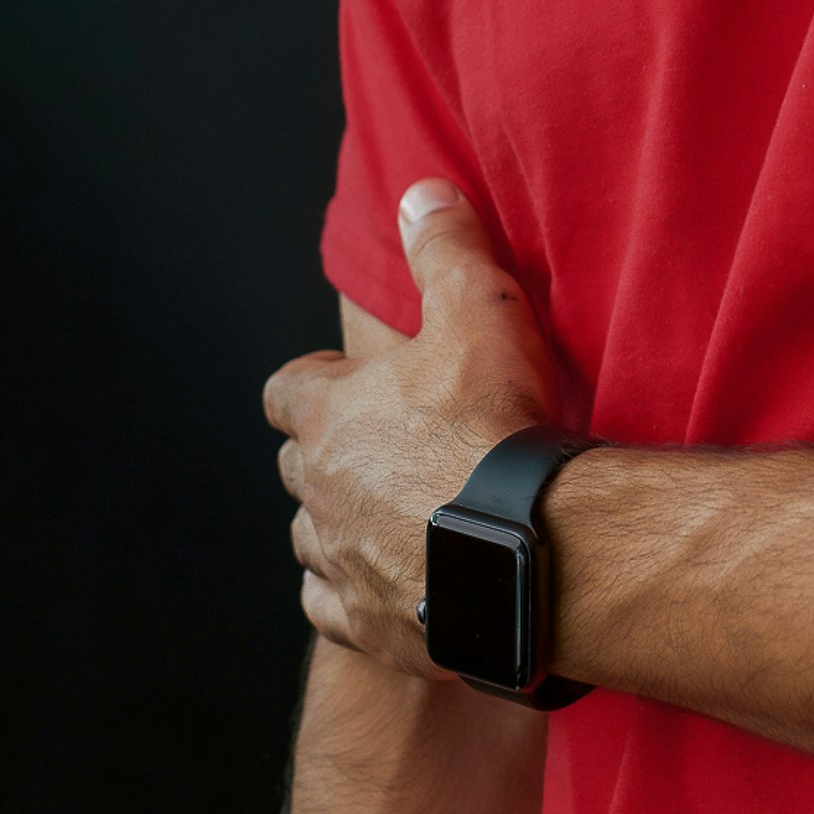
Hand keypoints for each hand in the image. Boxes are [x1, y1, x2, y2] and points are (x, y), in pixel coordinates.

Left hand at [263, 183, 554, 669]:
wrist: (528, 549)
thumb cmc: (499, 426)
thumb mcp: (481, 309)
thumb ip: (445, 247)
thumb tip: (419, 191)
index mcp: (331, 415)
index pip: (285, 391)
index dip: (310, 384)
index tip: (339, 382)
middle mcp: (319, 489)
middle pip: (296, 466)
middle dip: (329, 452)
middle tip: (385, 443)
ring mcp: (339, 559)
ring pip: (310, 537)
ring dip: (338, 521)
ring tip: (387, 512)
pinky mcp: (368, 622)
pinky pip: (331, 607)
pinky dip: (349, 592)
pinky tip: (382, 584)